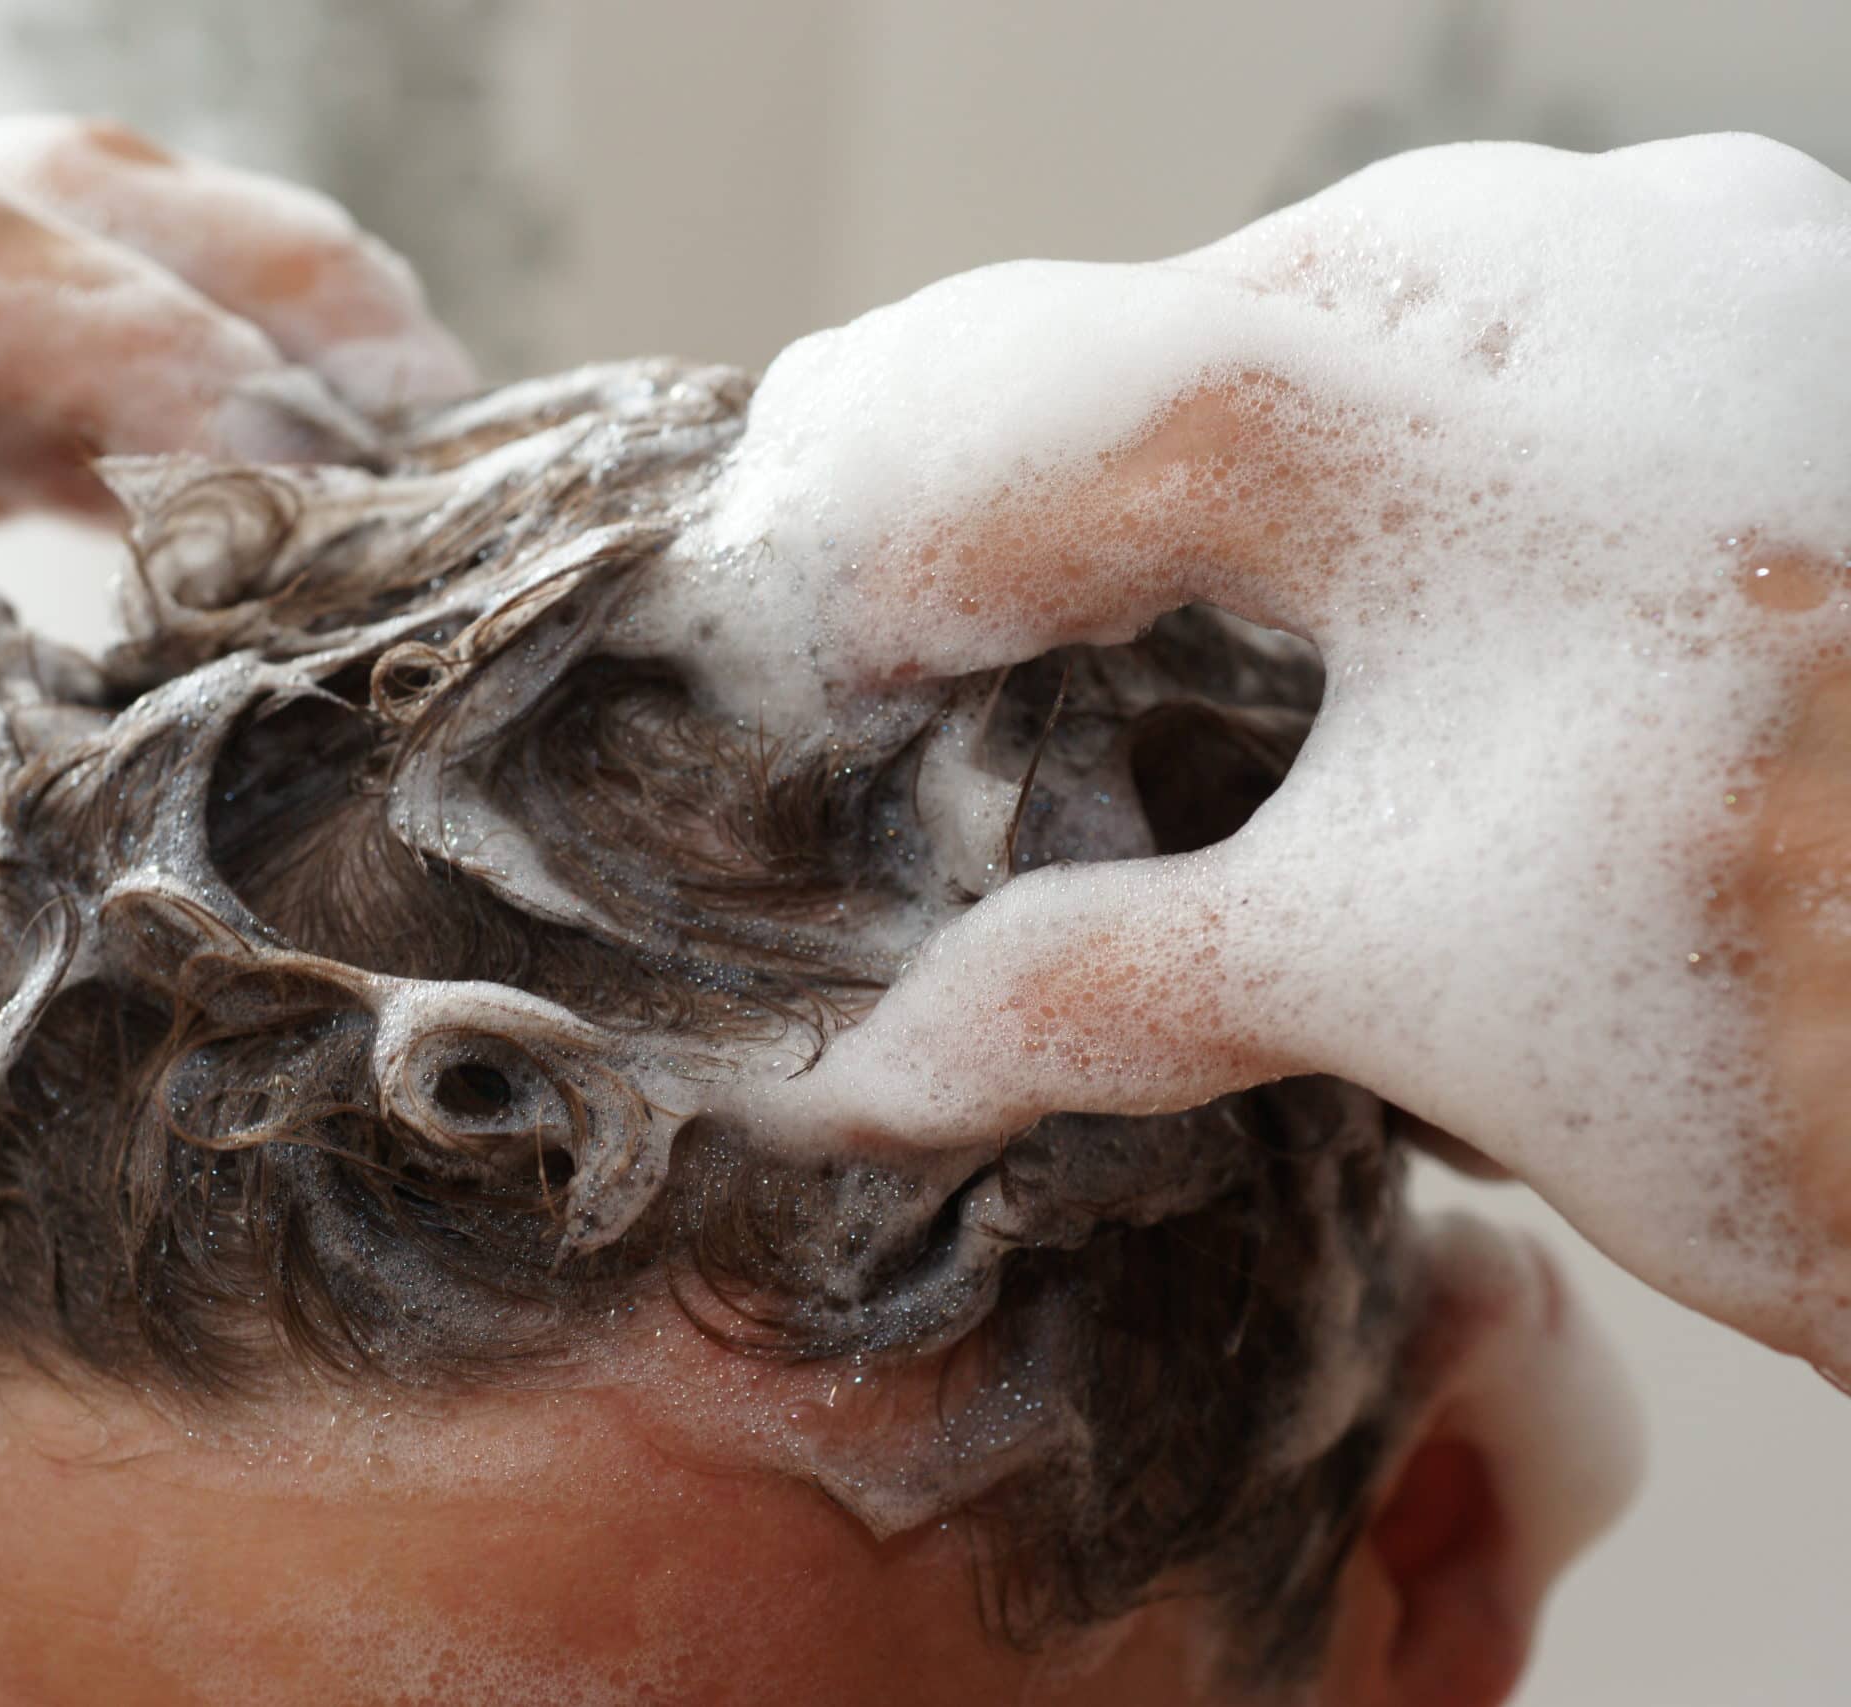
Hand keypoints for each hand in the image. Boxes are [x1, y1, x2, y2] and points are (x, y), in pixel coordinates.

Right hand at [688, 135, 1850, 1373]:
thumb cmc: (1839, 1026)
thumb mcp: (1417, 986)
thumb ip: (1110, 981)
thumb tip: (878, 1068)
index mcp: (1500, 413)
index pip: (1103, 402)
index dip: (917, 520)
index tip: (815, 641)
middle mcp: (1624, 289)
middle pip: (1223, 320)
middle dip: (1046, 456)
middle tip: (919, 594)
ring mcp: (1739, 301)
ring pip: (1369, 313)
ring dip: (1206, 445)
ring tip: (1089, 577)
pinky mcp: (1805, 371)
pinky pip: (1514, 356)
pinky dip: (1371, 459)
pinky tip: (1321, 572)